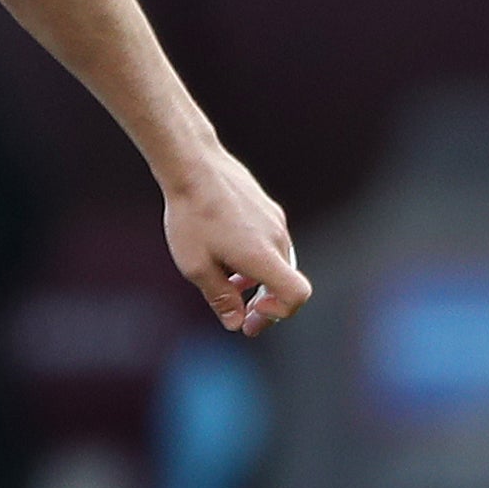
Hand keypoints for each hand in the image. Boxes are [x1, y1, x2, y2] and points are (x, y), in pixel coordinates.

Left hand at [164, 151, 308, 337]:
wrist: (193, 165)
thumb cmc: (191, 216)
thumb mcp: (196, 266)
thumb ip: (220, 297)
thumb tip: (235, 322)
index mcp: (263, 255)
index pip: (297, 294)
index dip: (281, 313)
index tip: (251, 313)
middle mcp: (277, 238)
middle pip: (285, 283)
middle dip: (266, 306)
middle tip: (242, 320)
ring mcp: (275, 221)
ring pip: (276, 263)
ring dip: (258, 282)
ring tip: (226, 284)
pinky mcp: (267, 209)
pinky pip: (269, 244)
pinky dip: (255, 260)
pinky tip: (225, 257)